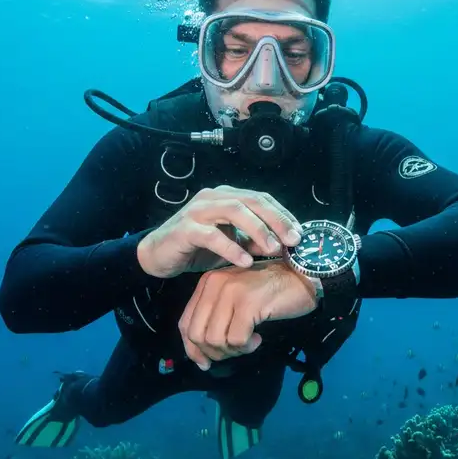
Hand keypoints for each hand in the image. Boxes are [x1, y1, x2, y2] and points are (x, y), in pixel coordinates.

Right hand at [136, 185, 302, 278]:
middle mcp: (213, 197)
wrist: (158, 255)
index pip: (261, 199)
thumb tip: (282, 246)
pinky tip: (245, 261)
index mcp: (226, 196)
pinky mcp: (185, 228)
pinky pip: (212, 235)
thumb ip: (254, 242)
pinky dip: (231, 247)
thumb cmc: (196, 248)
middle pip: (252, 201)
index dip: (283, 214)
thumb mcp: (231, 244)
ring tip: (273, 249)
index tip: (300, 233)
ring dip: (258, 230)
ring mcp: (198, 210)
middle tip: (293, 240)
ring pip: (234, 211)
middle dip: (276, 219)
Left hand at [178, 260, 318, 369]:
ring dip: (232, 351)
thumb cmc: (270, 290)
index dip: (192, 349)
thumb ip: (216, 319)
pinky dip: (247, 346)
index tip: (206, 362)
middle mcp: (215, 284)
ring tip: (248, 344)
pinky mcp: (248, 304)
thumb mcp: (236, 299)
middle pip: (197, 335)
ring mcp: (231, 293)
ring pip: (215, 340)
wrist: (302, 275)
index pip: (185, 323)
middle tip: (234, 352)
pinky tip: (258, 339)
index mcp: (207, 282)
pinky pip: (237, 339)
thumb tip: (201, 357)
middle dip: (213, 353)